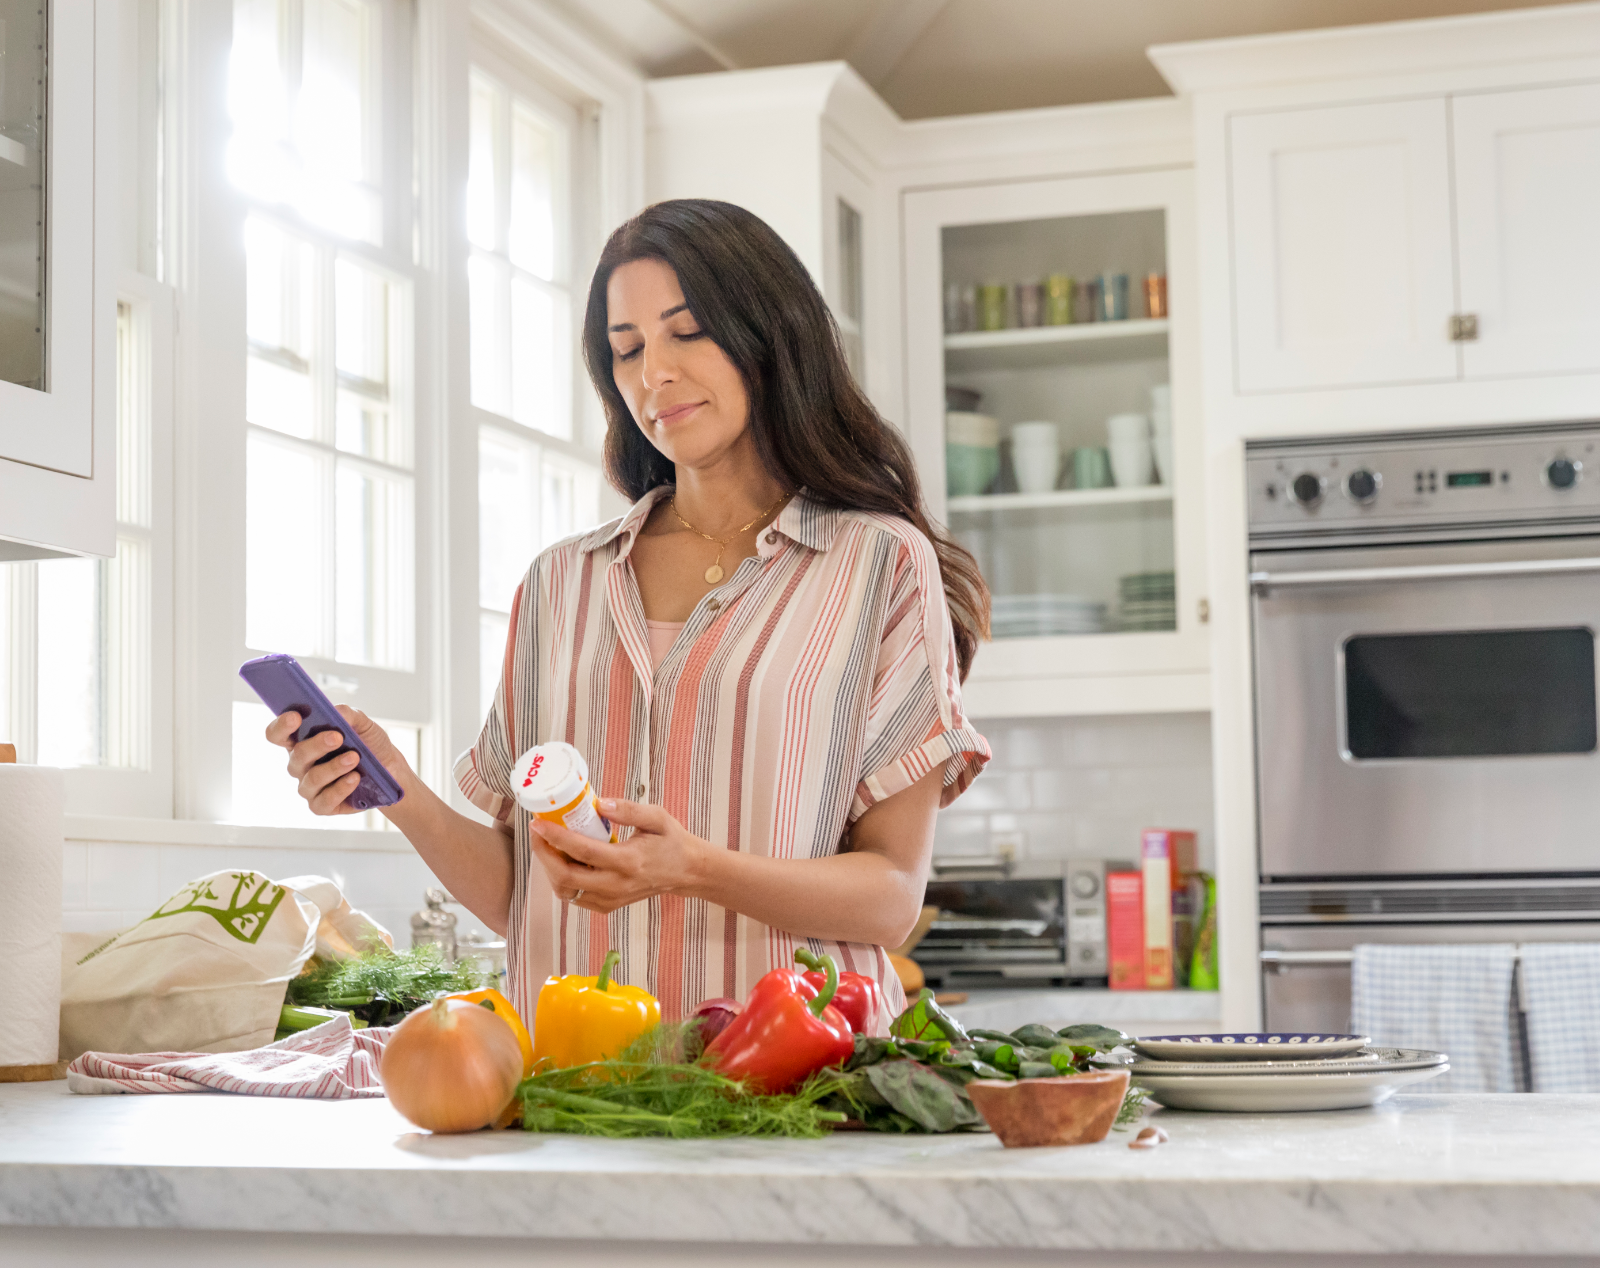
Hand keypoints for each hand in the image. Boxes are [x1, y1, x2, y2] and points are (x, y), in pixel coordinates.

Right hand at [264, 706, 410, 815]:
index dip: (281, 726)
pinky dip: (340, 788)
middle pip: (297, 755)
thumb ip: (347, 715)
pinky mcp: (322, 805)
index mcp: (302, 740)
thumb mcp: (363, 724)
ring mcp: (309, 787)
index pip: (278, 734)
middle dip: (317, 745)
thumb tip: (336, 711)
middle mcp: (300, 765)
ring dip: (334, 767)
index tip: (296, 716)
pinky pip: (323, 801)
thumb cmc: (369, 745)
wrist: (391, 770)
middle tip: (338, 737)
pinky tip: (355, 778)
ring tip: (354, 758)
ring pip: (312, 778)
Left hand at [528, 800, 709, 914]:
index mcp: (628, 861)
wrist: (686, 872)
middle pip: (565, 877)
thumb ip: (628, 809)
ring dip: (551, 869)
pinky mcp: (608, 906)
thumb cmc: (671, 841)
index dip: (555, 837)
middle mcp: (616, 885)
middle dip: (543, 855)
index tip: (538, 823)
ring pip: (566, 891)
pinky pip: (575, 897)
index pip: (582, 851)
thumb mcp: (657, 817)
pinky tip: (565, 860)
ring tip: (549, 846)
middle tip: (538, 833)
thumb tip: (598, 802)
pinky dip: (563, 880)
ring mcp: (611, 899)